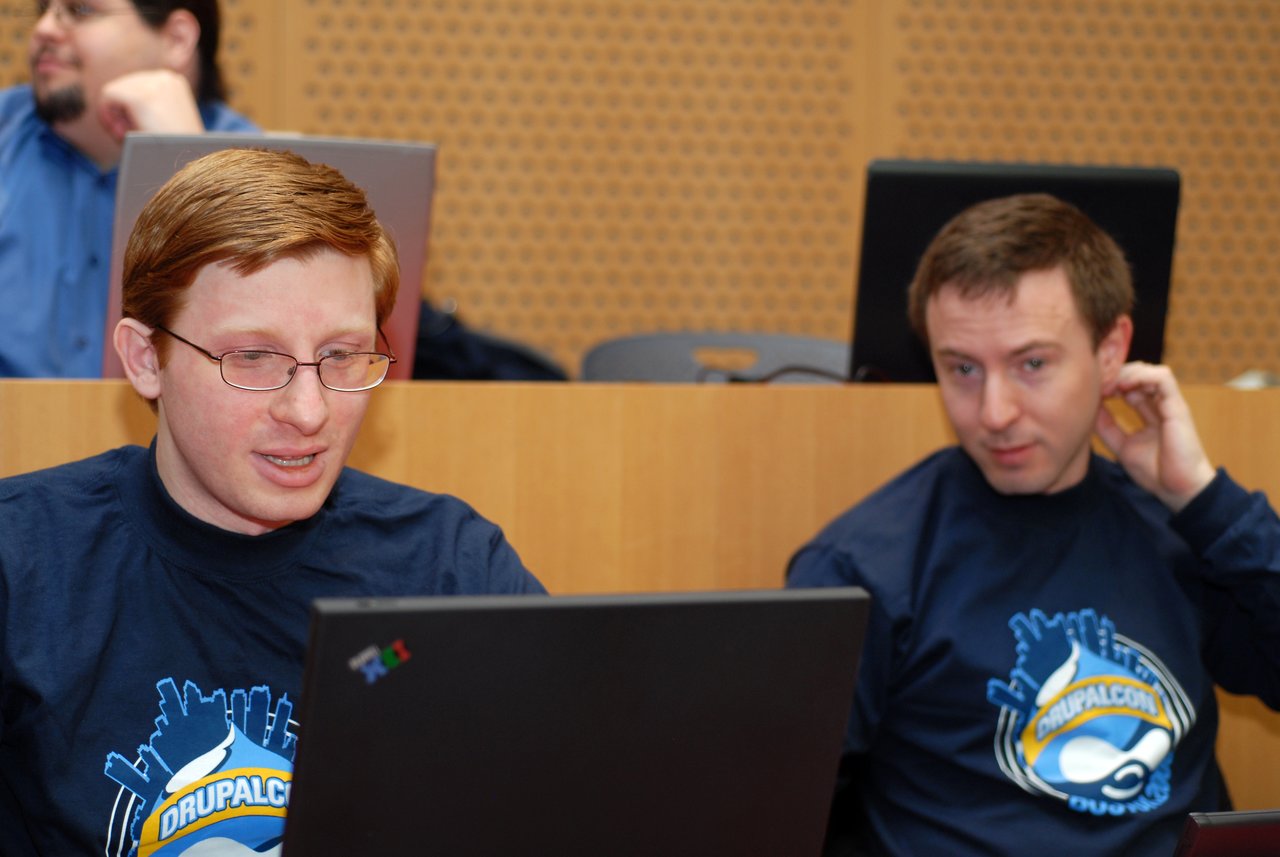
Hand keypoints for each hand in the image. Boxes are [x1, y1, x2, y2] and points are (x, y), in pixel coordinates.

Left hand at [97, 69, 203, 143]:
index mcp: (173, 82)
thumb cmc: (176, 151)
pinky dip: (107, 117)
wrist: (189, 164)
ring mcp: (153, 85)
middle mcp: (165, 77)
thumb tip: (113, 103)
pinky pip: (107, 97)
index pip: (136, 85)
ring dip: (115, 116)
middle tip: (129, 136)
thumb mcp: (164, 122)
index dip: (129, 109)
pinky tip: (119, 134)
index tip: (134, 130)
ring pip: (114, 91)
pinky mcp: (140, 97)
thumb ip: (146, 108)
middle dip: (121, 112)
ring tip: (126, 136)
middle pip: (123, 85)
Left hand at [1094, 361, 1215, 511]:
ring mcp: (1170, 405)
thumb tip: (1091, 409)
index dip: (1110, 383)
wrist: (1178, 490)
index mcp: (1150, 413)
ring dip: (1127, 372)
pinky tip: (1124, 386)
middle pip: (1139, 374)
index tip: (1092, 390)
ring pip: (1151, 371)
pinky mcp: (1178, 407)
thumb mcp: (1122, 446)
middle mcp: (1160, 405)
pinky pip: (1163, 378)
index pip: (1130, 386)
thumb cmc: (1156, 473)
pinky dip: (1142, 376)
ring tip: (1109, 385)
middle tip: (1098, 384)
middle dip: (1116, 373)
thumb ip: (1107, 428)